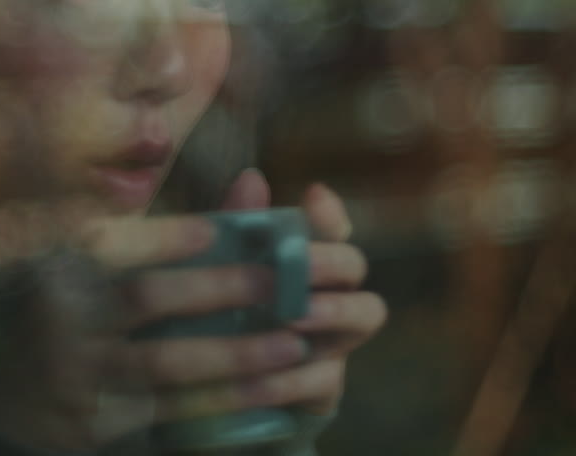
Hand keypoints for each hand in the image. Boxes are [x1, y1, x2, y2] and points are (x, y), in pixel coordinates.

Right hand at [0, 171, 386, 449]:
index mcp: (61, 261)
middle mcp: (61, 314)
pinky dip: (218, 403)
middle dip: (219, 290)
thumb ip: (169, 227)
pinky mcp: (90, 423)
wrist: (5, 391)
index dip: (168, 236)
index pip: (115, 242)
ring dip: (234, 357)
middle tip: (280, 286)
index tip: (222, 231)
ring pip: (163, 364)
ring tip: (292, 347)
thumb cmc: (71, 305)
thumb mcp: (97, 261)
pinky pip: (165, 412)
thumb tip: (252, 181)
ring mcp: (74, 373)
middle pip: (146, 298)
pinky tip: (265, 396)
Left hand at [125, 170, 386, 422]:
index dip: (329, 211)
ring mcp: (333, 342)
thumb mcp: (216, 274)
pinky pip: (324, 379)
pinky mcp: (323, 389)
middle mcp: (330, 293)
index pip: (331, 226)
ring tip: (294, 317)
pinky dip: (291, 377)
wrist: (210, 398)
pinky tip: (258, 377)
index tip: (312, 196)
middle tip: (299, 264)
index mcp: (304, 261)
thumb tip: (251, 177)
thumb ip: (234, 230)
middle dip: (331, 261)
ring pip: (366, 314)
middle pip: (355, 264)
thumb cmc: (220, 320)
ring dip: (332, 312)